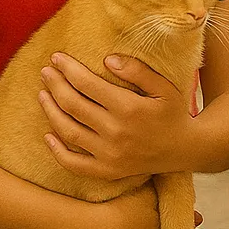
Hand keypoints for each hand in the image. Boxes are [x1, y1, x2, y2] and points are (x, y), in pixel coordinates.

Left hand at [40, 53, 192, 179]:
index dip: (69, 69)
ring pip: (68, 131)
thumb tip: (107, 59)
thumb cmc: (174, 113)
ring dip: (50, 111)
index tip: (56, 58)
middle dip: (55, 85)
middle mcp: (115, 132)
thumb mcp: (164, 87)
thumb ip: (138, 71)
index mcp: (129, 108)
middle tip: (45, 72)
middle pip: (73, 105)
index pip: (88, 84)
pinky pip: (73, 163)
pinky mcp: (107, 170)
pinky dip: (57, 151)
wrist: (185, 149)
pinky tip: (47, 135)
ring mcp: (109, 154)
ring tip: (42, 95)